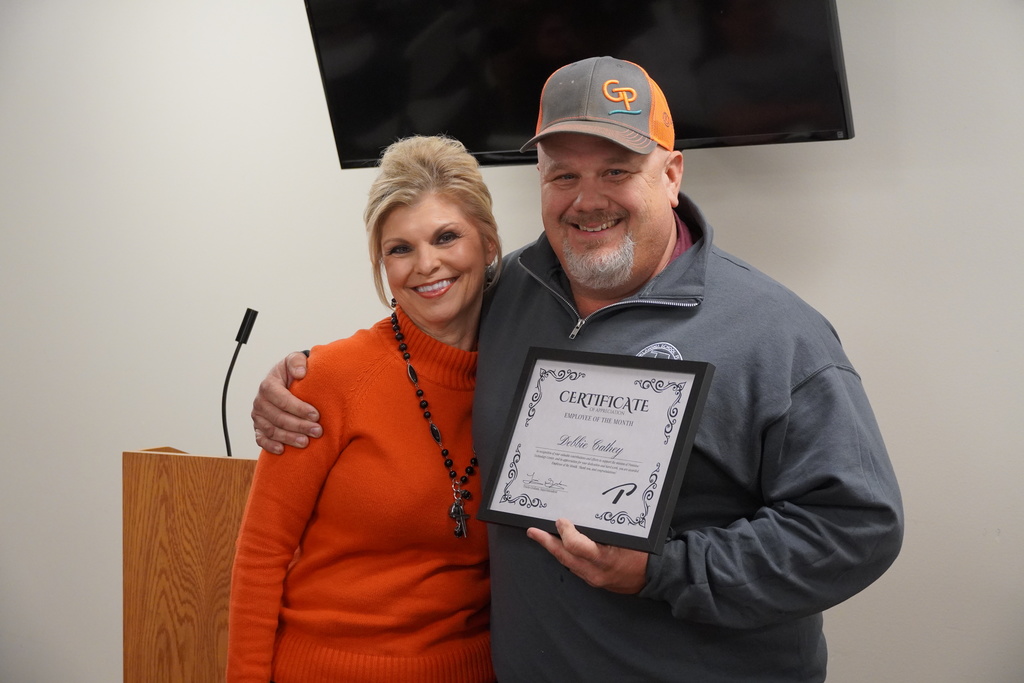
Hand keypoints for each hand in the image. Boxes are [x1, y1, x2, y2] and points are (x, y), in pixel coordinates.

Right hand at [252, 352, 321, 453]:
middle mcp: (260, 401)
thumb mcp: (295, 359)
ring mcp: (258, 416)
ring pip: (271, 430)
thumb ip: (297, 361)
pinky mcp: (258, 427)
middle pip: (278, 417)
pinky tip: (282, 450)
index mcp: (268, 385)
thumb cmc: (292, 372)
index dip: (299, 408)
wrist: (285, 380)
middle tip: (317, 431)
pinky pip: (260, 439)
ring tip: (306, 442)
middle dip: (299, 425)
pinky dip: (270, 446)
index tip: (316, 415)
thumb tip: (300, 373)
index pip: (282, 399)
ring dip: (289, 438)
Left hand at [527, 518, 648, 593]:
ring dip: (553, 549)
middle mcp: (595, 571)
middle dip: (547, 542)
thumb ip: (607, 529)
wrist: (655, 577)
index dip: (565, 532)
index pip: (576, 546)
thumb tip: (584, 515)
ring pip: (567, 562)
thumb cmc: (644, 553)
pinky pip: (575, 567)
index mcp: (605, 558)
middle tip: (532, 531)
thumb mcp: (629, 537)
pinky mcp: (594, 581)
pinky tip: (559, 547)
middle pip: (564, 556)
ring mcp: (593, 579)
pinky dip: (565, 556)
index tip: (561, 520)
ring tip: (540, 536)